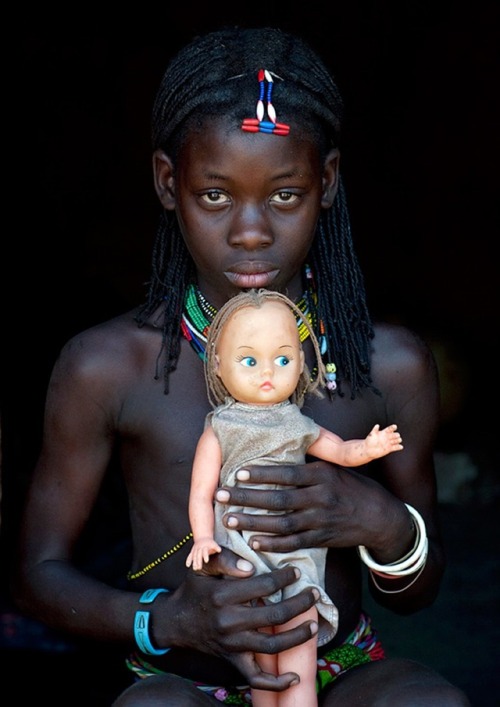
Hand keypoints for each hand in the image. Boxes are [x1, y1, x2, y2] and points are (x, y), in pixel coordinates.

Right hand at [172, 548, 318, 690]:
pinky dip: (276, 683)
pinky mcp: (233, 661)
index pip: (263, 585)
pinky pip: (255, 678)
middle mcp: (229, 622)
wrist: (176, 621)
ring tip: (313, 625)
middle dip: (299, 603)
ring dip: (297, 636)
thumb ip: (224, 559)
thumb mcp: (202, 566)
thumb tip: (250, 566)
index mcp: (223, 596)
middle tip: (313, 593)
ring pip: (272, 645)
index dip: (284, 578)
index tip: (296, 572)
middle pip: (274, 615)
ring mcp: (232, 645)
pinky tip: (294, 677)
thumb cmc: (195, 589)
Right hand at [185, 537, 221, 569]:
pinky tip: (188, 565)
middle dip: (198, 561)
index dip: (205, 556)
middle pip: (198, 555)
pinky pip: (189, 556)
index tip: (206, 561)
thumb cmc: (209, 543)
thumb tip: (219, 550)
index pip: (204, 551)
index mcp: (204, 546)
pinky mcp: (192, 551)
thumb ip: (216, 547)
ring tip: (195, 568)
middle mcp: (199, 548)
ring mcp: (195, 549)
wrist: (203, 537)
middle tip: (199, 568)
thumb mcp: (213, 544)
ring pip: (194, 556)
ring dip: (194, 562)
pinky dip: (188, 560)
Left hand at [214, 461, 397, 552]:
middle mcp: (321, 497)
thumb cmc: (350, 487)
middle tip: (220, 495)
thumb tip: (275, 449)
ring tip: (229, 518)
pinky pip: (293, 543)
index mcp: (322, 474)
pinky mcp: (322, 539)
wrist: (379, 516)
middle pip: (278, 499)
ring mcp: (321, 520)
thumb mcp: (332, 468)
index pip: (287, 473)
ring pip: (282, 523)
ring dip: (253, 522)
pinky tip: (253, 540)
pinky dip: (273, 543)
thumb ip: (307, 463)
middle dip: (247, 498)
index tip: (238, 473)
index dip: (262, 474)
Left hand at [365, 423, 402, 457]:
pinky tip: (400, 446)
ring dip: (398, 440)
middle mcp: (387, 437)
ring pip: (396, 440)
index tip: (395, 426)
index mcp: (384, 433)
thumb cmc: (369, 441)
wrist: (368, 450)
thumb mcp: (371, 435)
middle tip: (396, 435)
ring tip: (398, 440)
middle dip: (396, 435)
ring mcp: (389, 443)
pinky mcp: (390, 449)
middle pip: (394, 435)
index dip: (392, 427)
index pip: (389, 429)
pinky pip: (396, 447)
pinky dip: (399, 447)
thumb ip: (374, 430)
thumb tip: (377, 425)